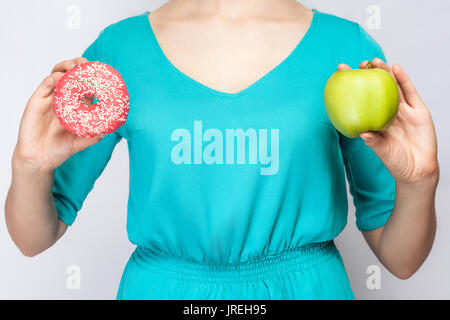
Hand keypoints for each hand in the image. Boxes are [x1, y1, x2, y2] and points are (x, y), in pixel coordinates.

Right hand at [13, 57, 103, 171]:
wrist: (39, 158)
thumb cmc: (59, 149)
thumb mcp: (80, 143)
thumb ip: (92, 137)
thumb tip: (107, 131)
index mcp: (75, 106)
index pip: (85, 86)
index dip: (91, 77)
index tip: (102, 72)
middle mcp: (63, 99)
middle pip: (71, 75)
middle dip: (79, 66)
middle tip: (88, 63)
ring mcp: (50, 98)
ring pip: (57, 75)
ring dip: (66, 67)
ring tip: (75, 66)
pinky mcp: (37, 100)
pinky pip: (46, 85)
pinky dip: (54, 78)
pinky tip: (62, 77)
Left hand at [337, 59, 438, 184]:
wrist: (418, 170)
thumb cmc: (396, 161)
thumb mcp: (381, 150)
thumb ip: (373, 141)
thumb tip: (361, 133)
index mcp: (377, 120)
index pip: (363, 100)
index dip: (353, 88)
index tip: (342, 77)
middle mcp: (389, 112)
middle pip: (378, 89)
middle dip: (370, 75)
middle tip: (360, 64)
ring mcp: (404, 110)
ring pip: (394, 87)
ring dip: (385, 73)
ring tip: (376, 61)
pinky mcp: (419, 111)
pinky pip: (410, 92)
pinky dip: (403, 80)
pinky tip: (396, 69)